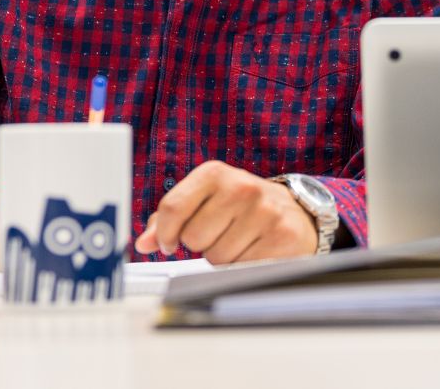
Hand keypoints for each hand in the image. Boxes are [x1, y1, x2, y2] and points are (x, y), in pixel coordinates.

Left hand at [135, 161, 316, 263]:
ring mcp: (264, 210)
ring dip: (222, 257)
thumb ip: (170, 219)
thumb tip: (144, 243)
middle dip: (200, 244)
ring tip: (239, 240)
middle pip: (193, 238)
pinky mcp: (282, 235)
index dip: (166, 233)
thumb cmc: (242, 208)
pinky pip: (242, 267)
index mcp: (214, 173)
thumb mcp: (206, 200)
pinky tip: (253, 249)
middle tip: (218, 234)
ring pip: (216, 257)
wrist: (295, 213)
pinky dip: (243, 266)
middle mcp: (241, 187)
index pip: (172, 208)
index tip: (170, 243)